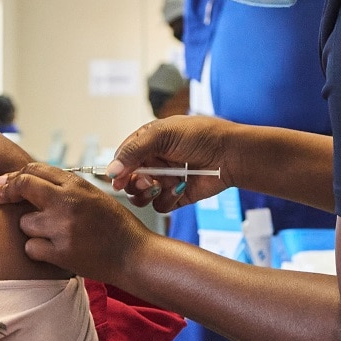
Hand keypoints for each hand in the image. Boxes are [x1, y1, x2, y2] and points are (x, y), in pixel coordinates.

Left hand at [0, 163, 155, 279]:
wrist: (134, 255)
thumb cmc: (115, 226)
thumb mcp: (94, 196)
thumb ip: (65, 188)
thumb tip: (30, 183)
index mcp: (77, 185)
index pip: (35, 170)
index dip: (14, 176)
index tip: (2, 183)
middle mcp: (68, 202)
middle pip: (22, 186)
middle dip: (5, 192)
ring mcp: (63, 228)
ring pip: (24, 222)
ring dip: (30, 228)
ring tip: (51, 234)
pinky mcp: (61, 253)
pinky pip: (30, 248)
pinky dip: (37, 250)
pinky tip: (52, 251)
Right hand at [107, 115, 235, 212]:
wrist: (230, 154)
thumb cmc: (201, 136)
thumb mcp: (163, 134)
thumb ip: (134, 150)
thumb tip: (110, 170)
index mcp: (148, 142)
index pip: (122, 158)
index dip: (117, 169)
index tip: (117, 178)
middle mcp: (154, 162)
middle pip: (128, 180)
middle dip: (134, 183)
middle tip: (147, 181)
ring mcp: (164, 180)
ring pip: (140, 196)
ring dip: (146, 194)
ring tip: (159, 187)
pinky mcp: (176, 196)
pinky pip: (160, 206)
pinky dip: (167, 200)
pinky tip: (180, 188)